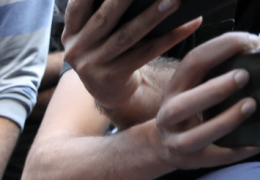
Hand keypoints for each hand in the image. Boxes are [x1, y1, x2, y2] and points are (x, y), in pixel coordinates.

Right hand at [62, 0, 199, 112]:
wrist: (108, 91)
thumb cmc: (107, 51)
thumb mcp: (94, 34)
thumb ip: (102, 14)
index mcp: (71, 32)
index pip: (76, 6)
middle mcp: (77, 48)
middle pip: (104, 18)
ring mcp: (92, 65)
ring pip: (126, 36)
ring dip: (151, 17)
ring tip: (173, 1)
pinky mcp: (111, 77)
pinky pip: (145, 54)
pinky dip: (168, 38)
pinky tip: (188, 25)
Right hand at [156, 33, 259, 169]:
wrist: (161, 146)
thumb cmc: (190, 109)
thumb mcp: (192, 87)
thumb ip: (214, 71)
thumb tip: (255, 50)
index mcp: (174, 89)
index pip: (191, 63)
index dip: (219, 48)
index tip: (249, 41)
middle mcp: (168, 115)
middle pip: (183, 104)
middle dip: (214, 89)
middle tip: (244, 76)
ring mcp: (177, 141)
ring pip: (196, 137)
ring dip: (224, 121)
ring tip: (251, 105)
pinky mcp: (191, 161)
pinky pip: (217, 158)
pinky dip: (240, 150)